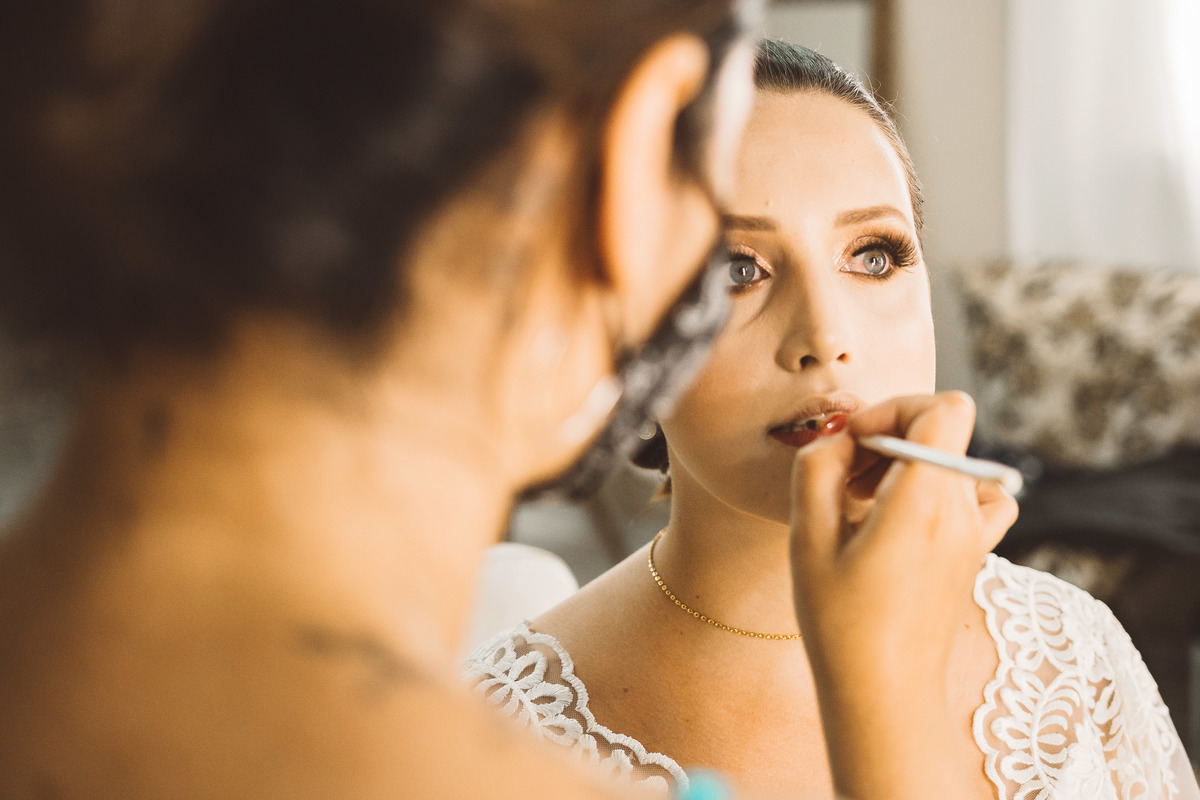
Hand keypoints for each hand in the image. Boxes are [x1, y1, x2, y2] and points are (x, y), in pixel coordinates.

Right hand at [788, 392, 1017, 799]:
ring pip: (953, 462)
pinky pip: (970, 498)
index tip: (854, 439)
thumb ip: (817, 469)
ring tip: (864, 501)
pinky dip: (936, 493)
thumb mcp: (808, 539)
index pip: (943, 410)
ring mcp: (974, 536)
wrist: (885, 696)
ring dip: (909, 465)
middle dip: (890, 437)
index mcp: (925, 502)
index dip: (894, 408)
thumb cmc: (841, 626)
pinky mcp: (973, 556)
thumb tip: (838, 439)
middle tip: (844, 477)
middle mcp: (962, 513)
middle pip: (943, 432)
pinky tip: (899, 519)